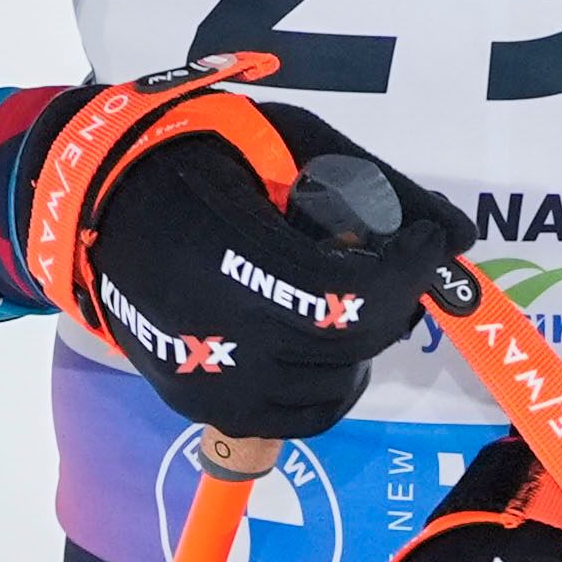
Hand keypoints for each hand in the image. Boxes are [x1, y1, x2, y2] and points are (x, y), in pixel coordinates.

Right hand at [20, 67, 464, 437]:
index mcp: (228, 257)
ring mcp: (206, 381)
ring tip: (352, 293)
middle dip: (395, 298)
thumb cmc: (203, 158)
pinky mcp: (202, 407)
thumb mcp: (292, 143)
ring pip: (334, 388)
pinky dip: (334, 381)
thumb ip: (380, 186)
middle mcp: (215, 333)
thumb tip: (460, 236)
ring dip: (367, 341)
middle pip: (346, 342)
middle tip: (397, 260)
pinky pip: (300, 418)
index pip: (346, 294)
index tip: (427, 238)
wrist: (102, 206)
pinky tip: (327, 338)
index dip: (406, 270)